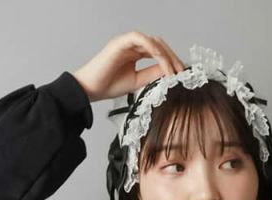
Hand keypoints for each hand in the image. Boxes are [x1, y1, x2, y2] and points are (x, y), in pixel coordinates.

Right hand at [71, 31, 186, 104]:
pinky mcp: (120, 42)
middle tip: (181, 71)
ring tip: (172, 69)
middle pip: (158, 44)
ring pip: (152, 41)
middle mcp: (132, 45)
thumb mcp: (137, 81)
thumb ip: (152, 74)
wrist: (90, 89)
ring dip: (165, 54)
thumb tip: (169, 72)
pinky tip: (159, 58)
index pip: (158, 52)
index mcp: (135, 53)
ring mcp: (126, 42)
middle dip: (172, 57)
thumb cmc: (108, 85)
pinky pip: (139, 38)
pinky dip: (151, 47)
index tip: (180, 75)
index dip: (171, 61)